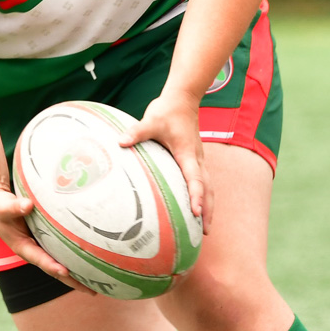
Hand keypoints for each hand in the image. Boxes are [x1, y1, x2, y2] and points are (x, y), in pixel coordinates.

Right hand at [0, 181, 92, 293]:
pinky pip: (64, 251)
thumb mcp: (3, 208)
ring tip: (99, 283)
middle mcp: (35, 251)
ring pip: (62, 263)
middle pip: (56, 269)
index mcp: (23, 247)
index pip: (40, 259)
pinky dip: (76, 257)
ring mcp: (42, 247)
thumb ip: (14, 207)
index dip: (52, 266)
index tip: (66, 272)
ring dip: (78, 274)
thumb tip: (27, 205)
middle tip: (92, 291)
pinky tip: (93, 260)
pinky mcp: (49, 240)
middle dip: (73, 281)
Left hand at [123, 91, 209, 230]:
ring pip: (209, 186)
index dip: (196, 196)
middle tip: (205, 231)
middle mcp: (196, 159)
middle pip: (208, 188)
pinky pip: (202, 182)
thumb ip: (137, 132)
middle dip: (208, 210)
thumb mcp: (151, 121)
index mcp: (187, 154)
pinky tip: (197, 209)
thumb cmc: (167, 111)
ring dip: (209, 206)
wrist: (182, 99)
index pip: (195, 179)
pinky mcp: (195, 159)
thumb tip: (120, 142)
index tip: (196, 212)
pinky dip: (204, 197)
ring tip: (205, 228)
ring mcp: (198, 160)